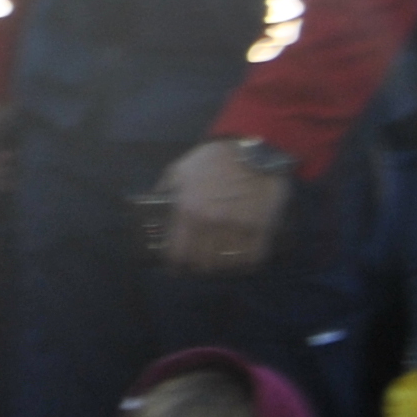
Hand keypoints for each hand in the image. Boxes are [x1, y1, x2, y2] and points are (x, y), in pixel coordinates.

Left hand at [156, 140, 290, 276]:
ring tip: (219, 263)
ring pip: (226, 264)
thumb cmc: (213, 159)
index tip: (176, 268)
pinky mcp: (262, 228)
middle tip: (199, 263)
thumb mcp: (179, 171)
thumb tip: (155, 214)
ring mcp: (238, 227)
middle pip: (202, 263)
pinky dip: (245, 265)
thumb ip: (165, 193)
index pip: (177, 252)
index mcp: (187, 210)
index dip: (175, 265)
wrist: (254, 149)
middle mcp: (211, 223)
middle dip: (198, 266)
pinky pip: (253, 259)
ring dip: (221, 267)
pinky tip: (241, 261)